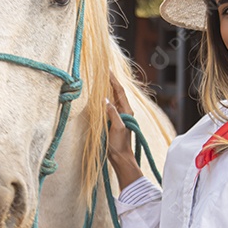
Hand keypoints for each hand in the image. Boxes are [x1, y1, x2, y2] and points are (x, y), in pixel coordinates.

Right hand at [105, 74, 142, 188]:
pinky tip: (100, 96)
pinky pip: (110, 106)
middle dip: (111, 81)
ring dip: (108, 88)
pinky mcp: (114, 121)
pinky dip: (105, 98)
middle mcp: (124, 111)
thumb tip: (105, 100)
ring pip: (114, 98)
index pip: (119, 91)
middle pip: (117, 92)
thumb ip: (112, 113)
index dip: (113, 80)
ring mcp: (119, 116)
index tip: (107, 70)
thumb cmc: (120, 144)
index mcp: (127, 111)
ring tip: (101, 79)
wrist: (121, 157)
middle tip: (103, 71)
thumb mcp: (117, 127)